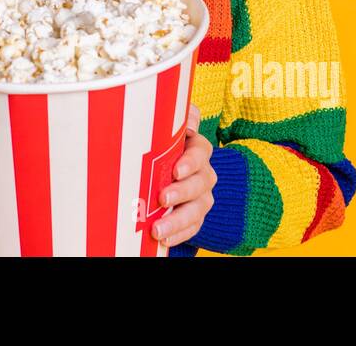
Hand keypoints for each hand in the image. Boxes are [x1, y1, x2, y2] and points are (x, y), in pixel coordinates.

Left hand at [152, 103, 215, 247]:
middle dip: (183, 192)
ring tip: (158, 229)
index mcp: (195, 148)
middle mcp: (202, 172)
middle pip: (202, 182)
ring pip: (198, 209)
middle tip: (163, 199)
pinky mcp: (193, 216)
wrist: (153, 168)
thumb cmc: (157, 141)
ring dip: (179, 220)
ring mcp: (200, 196)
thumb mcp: (162, 124)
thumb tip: (189, 123)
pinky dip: (179, 234)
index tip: (176, 170)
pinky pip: (193, 228)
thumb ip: (174, 115)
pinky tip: (164, 240)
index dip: (192, 161)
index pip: (202, 151)